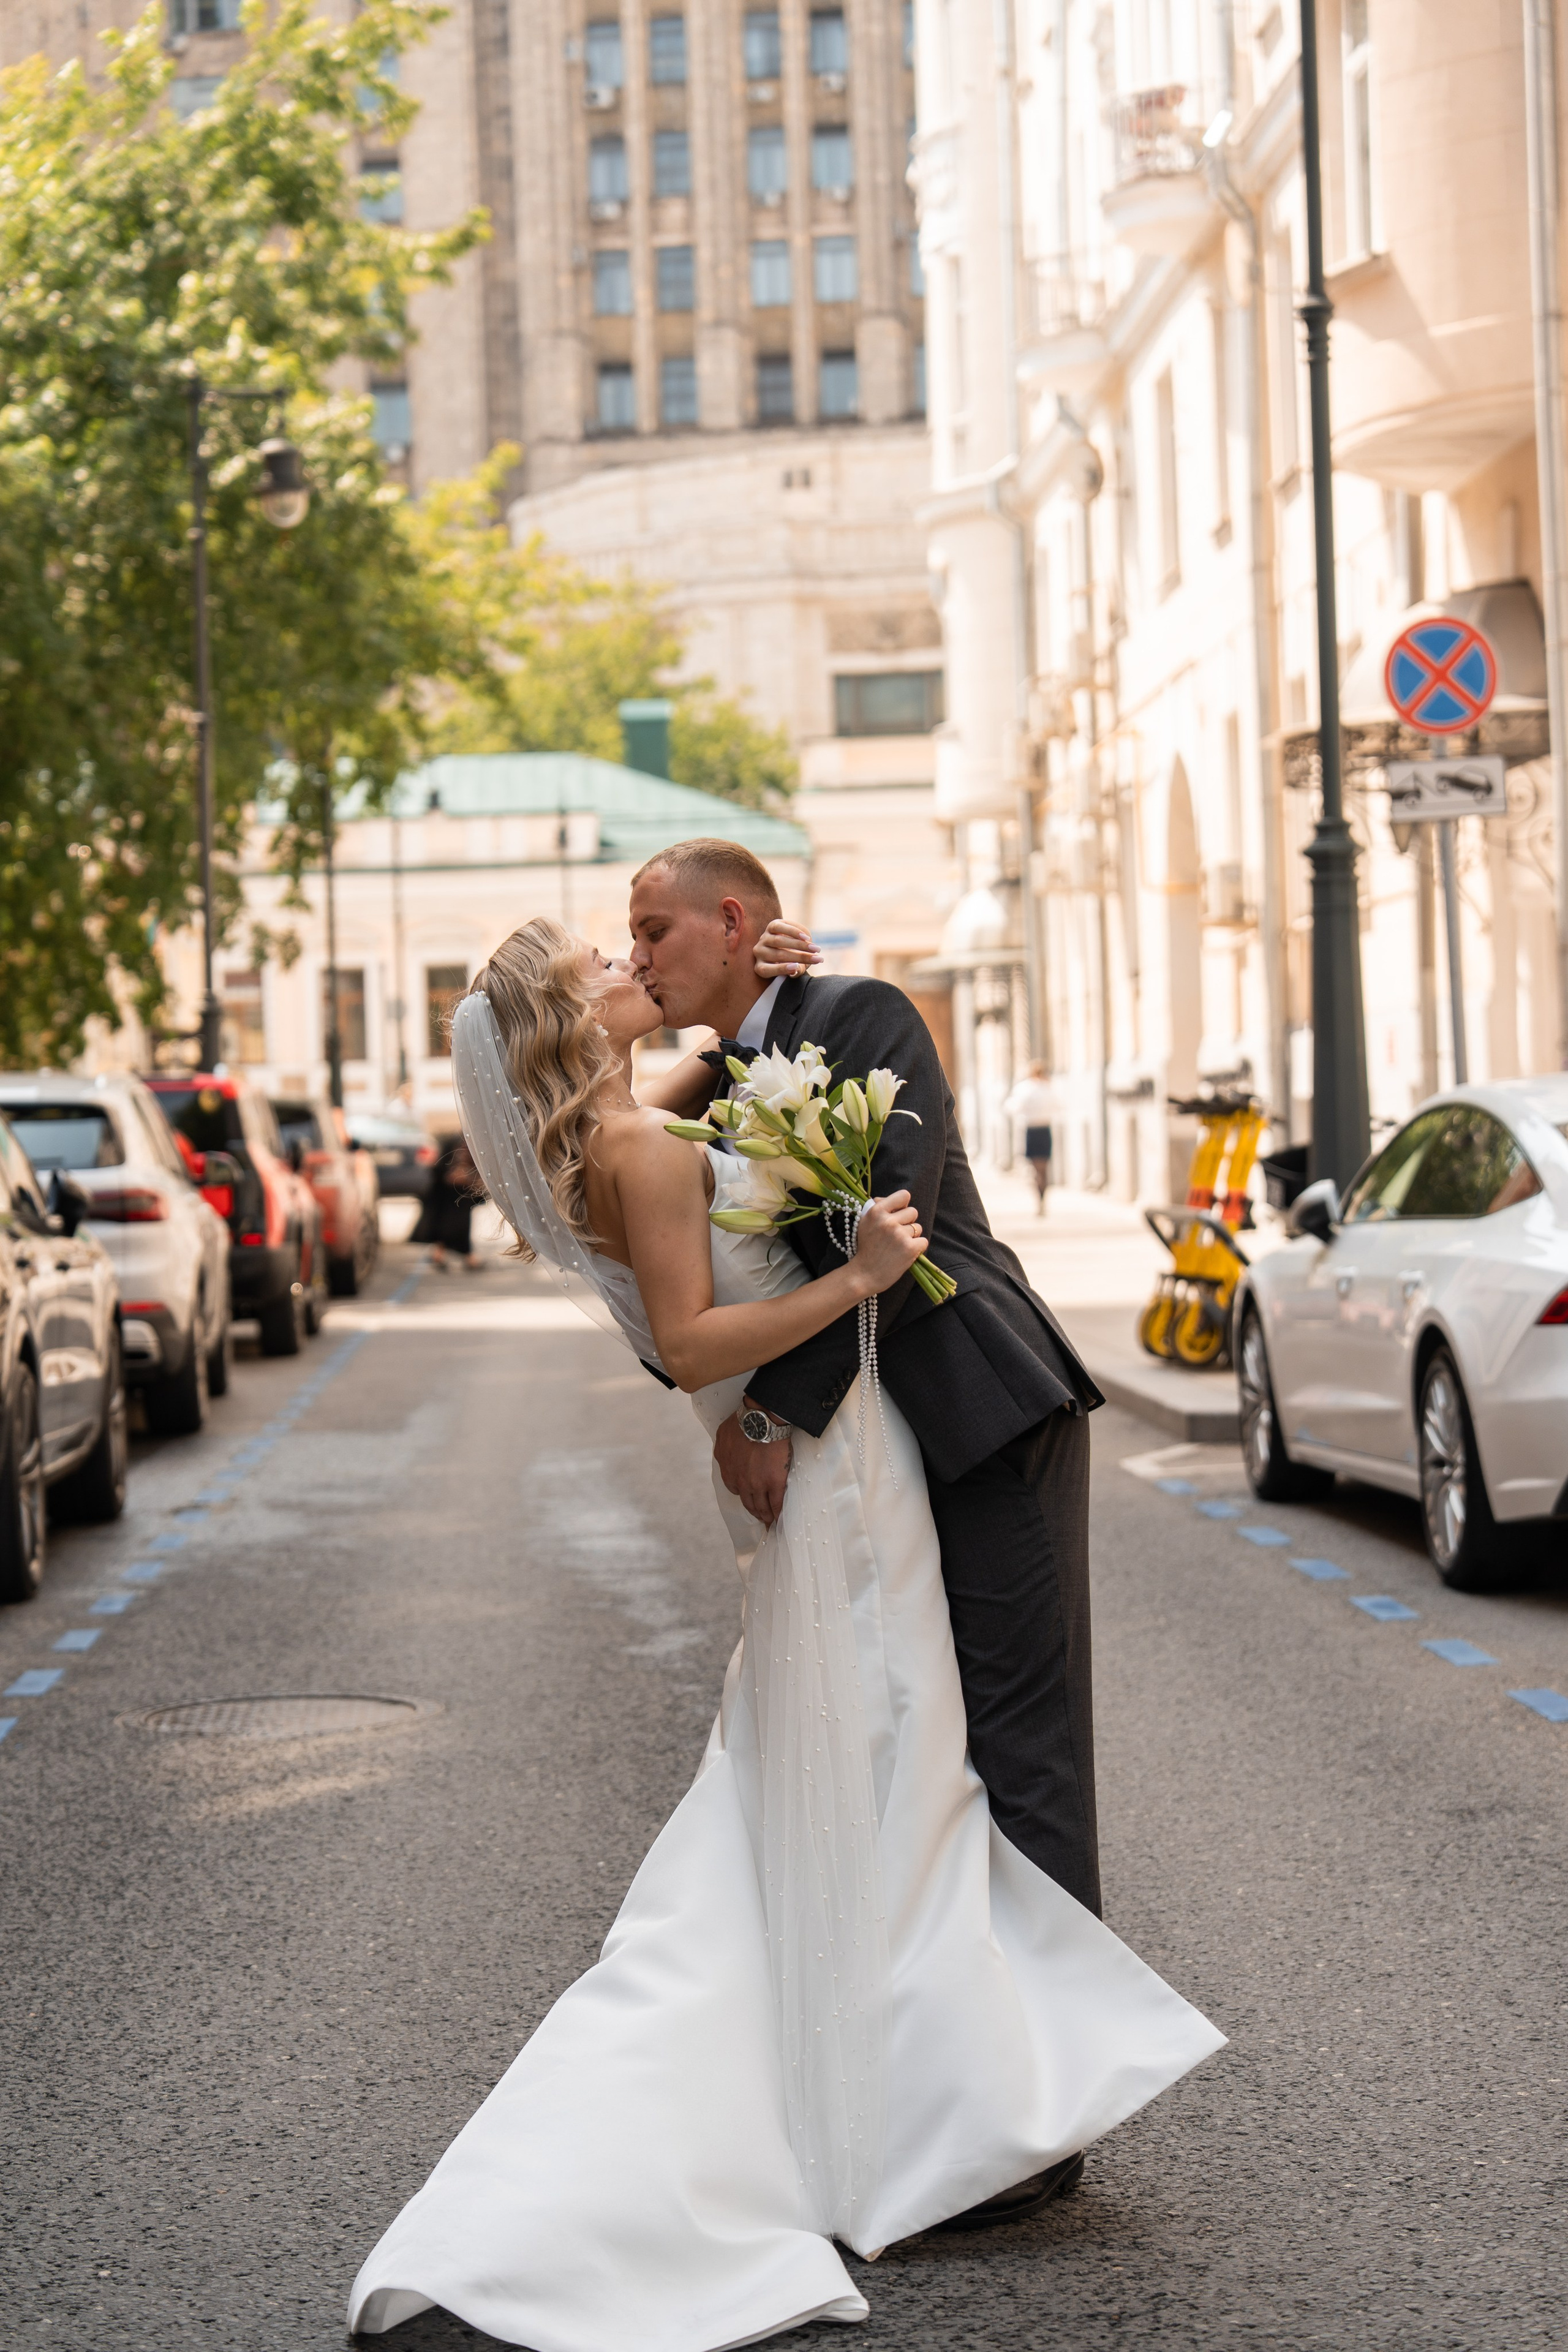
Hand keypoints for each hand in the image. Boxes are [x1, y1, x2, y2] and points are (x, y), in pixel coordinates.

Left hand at [714, 1406, 791, 1527]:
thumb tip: (725, 1454)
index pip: (735, 1489)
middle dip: (755, 1512)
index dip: (744, 1494)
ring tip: (770, 1522)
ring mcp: (758, 1484)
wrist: (760, 1420)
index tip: (749, 1497)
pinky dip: (778, 1514)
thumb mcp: (722, 1437)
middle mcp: (740, 1482)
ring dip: (766, 1516)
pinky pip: (776, 1504)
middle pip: (748, 1503)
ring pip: (761, 1506)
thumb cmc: (742, 1423)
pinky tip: (781, 1520)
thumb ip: (722, 1450)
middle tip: (760, 1518)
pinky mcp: (774, 1483)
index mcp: (728, 1471)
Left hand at [753, 919, 821, 980]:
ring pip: (779, 941)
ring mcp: (763, 938)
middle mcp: (758, 952)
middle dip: (800, 957)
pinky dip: (794, 932)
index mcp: (761, 968)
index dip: (782, 969)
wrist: (788, 945)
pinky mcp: (771, 926)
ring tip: (816, 949)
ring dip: (800, 945)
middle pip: (778, 955)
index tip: (797, 967)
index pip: (767, 970)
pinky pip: (781, 927)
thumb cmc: (792, 963)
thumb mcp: (794, 970)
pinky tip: (807, 937)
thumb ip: (796, 972)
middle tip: (817, 959)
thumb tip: (796, 970)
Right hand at [852, 1190, 926, 1293]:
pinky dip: (917, 1248)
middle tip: (896, 1234)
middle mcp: (887, 1221)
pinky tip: (905, 1253)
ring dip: (912, 1236)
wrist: (864, 1274)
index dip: (903, 1204)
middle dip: (908, 1222)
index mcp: (876, 1211)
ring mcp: (899, 1234)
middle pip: (913, 1212)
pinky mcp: (909, 1248)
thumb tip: (890, 1198)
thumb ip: (878, 1208)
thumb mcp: (865, 1223)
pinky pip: (923, 1241)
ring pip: (918, 1227)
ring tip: (898, 1246)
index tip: (899, 1213)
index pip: (904, 1195)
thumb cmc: (866, 1248)